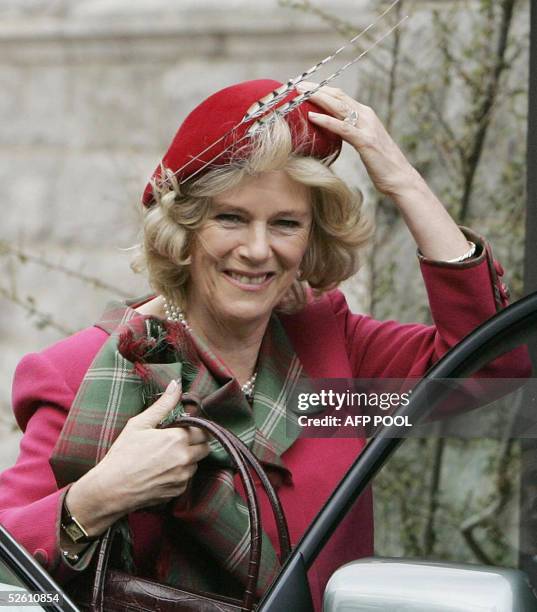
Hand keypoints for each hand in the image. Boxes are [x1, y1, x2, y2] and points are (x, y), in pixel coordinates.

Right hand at [66, 380, 210, 535]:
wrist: (110, 490)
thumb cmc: (123, 454)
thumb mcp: (140, 424)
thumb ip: (163, 404)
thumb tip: (176, 384)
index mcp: (178, 438)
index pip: (203, 429)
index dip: (195, 427)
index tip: (183, 427)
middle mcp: (185, 458)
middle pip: (205, 447)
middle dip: (196, 442)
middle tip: (178, 441)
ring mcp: (183, 477)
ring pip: (196, 463)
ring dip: (189, 458)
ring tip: (168, 456)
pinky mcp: (178, 491)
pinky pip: (187, 479)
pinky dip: (180, 474)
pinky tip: (162, 470)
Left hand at [299, 81, 420, 197]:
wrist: (400, 178)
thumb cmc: (381, 164)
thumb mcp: (364, 143)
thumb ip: (351, 133)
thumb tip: (334, 131)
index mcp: (365, 115)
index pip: (340, 97)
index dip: (321, 90)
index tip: (303, 88)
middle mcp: (366, 116)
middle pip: (337, 96)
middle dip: (316, 89)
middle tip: (296, 85)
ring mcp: (367, 127)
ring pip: (339, 106)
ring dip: (317, 98)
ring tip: (300, 94)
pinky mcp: (365, 141)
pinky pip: (343, 127)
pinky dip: (326, 120)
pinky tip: (312, 116)